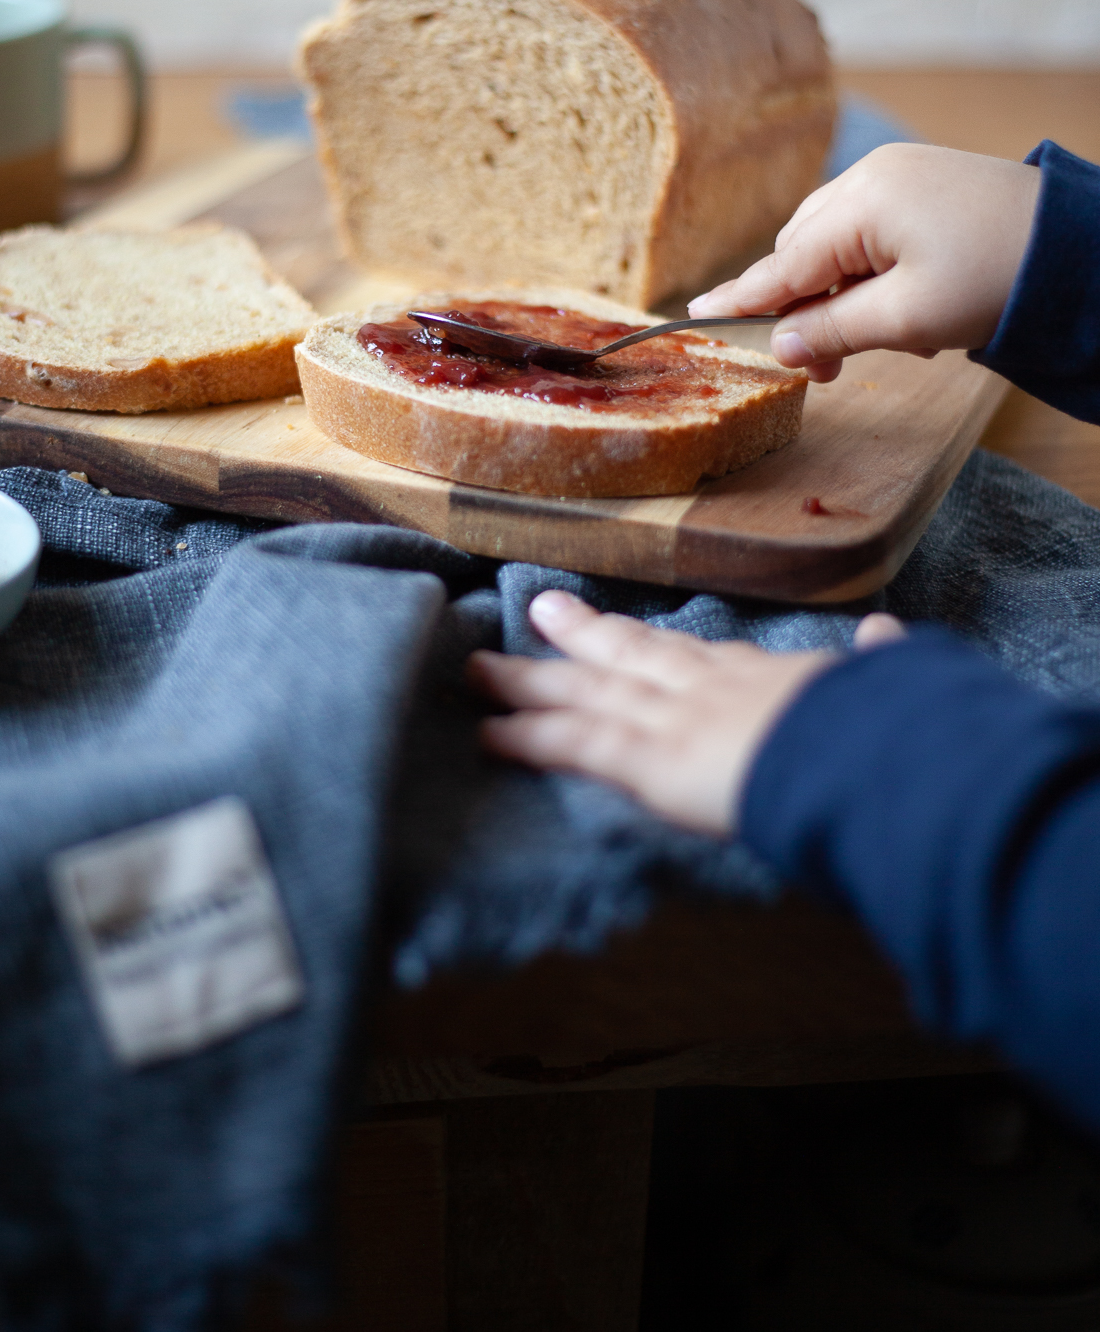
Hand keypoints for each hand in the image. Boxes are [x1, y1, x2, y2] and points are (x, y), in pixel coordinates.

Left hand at [471, 591, 905, 835]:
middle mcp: (706, 684)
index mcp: (763, 674)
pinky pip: (573, 745)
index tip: (627, 634)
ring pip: (583, 692)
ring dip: (529, 682)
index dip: (655, 645)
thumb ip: (884, 661)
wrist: (870, 753)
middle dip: (581, 636)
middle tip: (539, 612)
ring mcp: (669, 716)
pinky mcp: (647, 757)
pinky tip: (487, 735)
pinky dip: (528, 738)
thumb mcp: (892, 684)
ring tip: (476, 671)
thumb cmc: (891, 727)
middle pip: (628, 653)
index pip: (696, 655)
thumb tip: (891, 635)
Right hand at [689, 143, 1040, 382]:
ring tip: (886, 341)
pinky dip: (876, 274)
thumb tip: (781, 344)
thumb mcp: (908, 320)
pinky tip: (909, 308)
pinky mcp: (926, 182)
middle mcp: (870, 177)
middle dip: (808, 309)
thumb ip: (834, 331)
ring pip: (838, 243)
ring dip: (845, 295)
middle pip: (804, 251)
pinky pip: (874, 231)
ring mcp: (900, 174)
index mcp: (859, 203)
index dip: (741, 297)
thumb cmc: (997, 279)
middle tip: (825, 370)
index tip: (694, 313)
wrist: (1082, 246)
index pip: (782, 263)